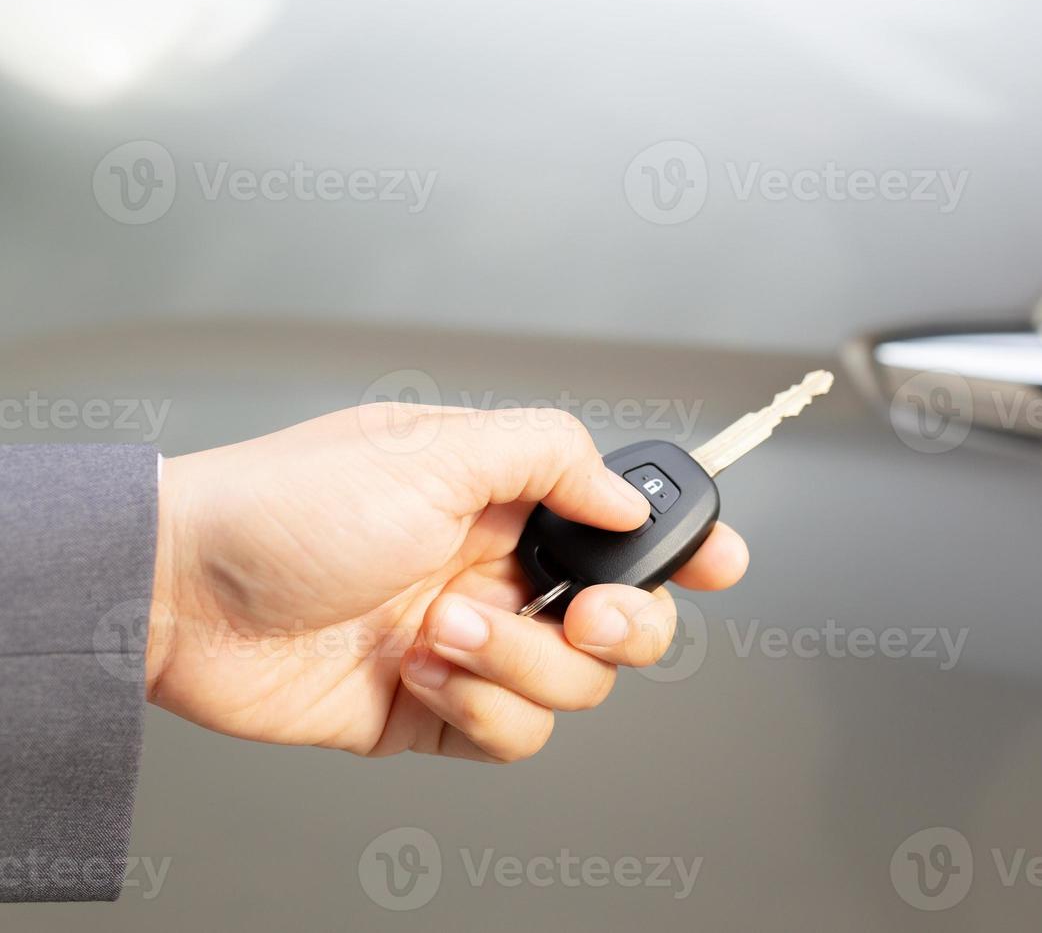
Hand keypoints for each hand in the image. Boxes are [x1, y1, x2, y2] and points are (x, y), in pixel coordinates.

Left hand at [146, 404, 746, 761]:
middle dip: (622, 624)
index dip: (681, 545)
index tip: (721, 563)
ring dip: (517, 661)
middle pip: (624, 618)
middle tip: (584, 613)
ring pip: (574, 683)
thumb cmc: (286, 506)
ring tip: (441, 629)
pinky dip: (479, 709)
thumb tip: (627, 500)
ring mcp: (471, 646)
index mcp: (504, 499)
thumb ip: (550, 458)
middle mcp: (497, 572)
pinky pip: (514, 734)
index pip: (620, 521)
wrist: (177, 597)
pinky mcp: (435, 712)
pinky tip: (419, 674)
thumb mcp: (430, 450)